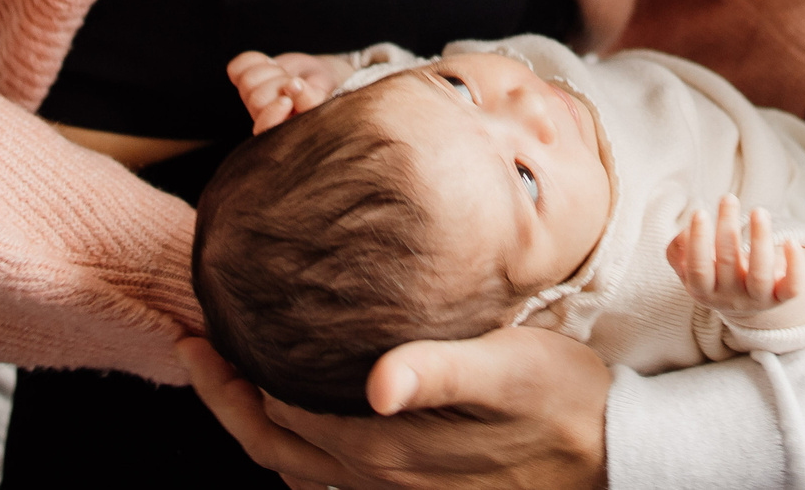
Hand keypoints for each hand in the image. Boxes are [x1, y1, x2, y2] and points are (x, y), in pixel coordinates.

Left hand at [182, 326, 609, 489]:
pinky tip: (302, 418)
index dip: (228, 377)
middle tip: (192, 344)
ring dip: (256, 425)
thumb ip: (440, 371)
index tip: (197, 330)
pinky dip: (298, 452)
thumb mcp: (509, 368)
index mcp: (384, 444)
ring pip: (295, 469)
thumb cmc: (563, 400)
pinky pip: (332, 483)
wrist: (612, 455)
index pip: (276, 413)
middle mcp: (378, 479)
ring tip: (232, 375)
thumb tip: (377, 383)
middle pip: (271, 444)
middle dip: (224, 397)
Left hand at [227, 50, 350, 133]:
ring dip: (272, 70)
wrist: (315, 77)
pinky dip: (255, 59)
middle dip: (280, 82)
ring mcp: (252, 101)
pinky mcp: (243, 82)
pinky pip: (236, 68)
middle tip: (294, 81)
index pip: (264, 128)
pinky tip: (269, 64)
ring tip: (285, 74)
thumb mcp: (322, 97)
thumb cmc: (323, 92)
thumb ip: (311, 100)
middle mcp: (264, 120)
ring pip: (248, 81)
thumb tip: (293, 86)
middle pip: (257, 99)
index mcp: (282, 132)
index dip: (272, 111)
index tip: (291, 92)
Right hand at [665, 195, 804, 328]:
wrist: (741, 303)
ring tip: (759, 211)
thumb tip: (686, 233)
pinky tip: (791, 240)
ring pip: (760, 275)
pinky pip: (792, 287)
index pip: (699, 269)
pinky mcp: (781, 298)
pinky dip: (795, 266)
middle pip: (728, 265)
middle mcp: (730, 299)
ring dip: (760, 240)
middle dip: (727, 228)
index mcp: (703, 291)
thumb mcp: (688, 267)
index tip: (700, 211)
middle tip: (728, 198)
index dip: (698, 242)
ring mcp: (757, 300)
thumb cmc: (712, 273)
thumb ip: (678, 251)